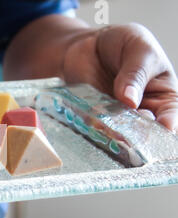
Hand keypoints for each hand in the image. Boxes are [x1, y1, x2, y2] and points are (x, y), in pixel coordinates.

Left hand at [63, 23, 177, 131]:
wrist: (89, 43)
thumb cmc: (123, 43)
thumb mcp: (139, 49)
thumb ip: (136, 73)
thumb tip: (130, 99)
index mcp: (164, 96)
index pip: (170, 115)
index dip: (168, 123)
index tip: (163, 126)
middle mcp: (141, 111)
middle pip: (144, 130)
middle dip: (138, 133)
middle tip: (131, 129)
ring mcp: (116, 115)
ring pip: (118, 131)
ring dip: (113, 132)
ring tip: (108, 126)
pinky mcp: (94, 115)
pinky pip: (94, 125)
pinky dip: (93, 126)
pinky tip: (91, 123)